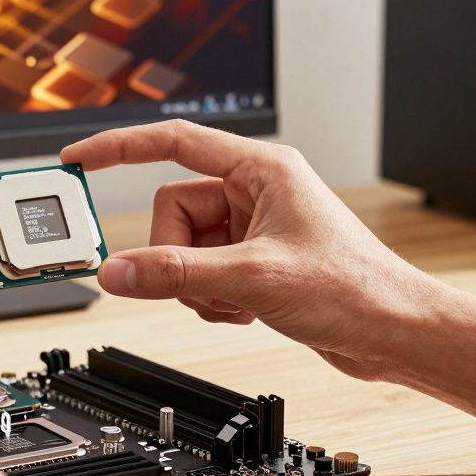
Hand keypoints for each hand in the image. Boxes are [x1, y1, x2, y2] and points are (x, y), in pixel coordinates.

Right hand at [61, 120, 444, 381]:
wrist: (395, 332)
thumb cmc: (356, 288)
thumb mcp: (253, 279)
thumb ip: (176, 273)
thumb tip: (117, 271)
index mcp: (261, 168)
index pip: (173, 142)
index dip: (120, 147)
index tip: (79, 160)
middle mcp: (255, 192)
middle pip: (173, 212)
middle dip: (179, 256)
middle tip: (207, 284)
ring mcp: (253, 228)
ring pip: (184, 248)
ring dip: (197, 285)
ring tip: (238, 302)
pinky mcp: (254, 261)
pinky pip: (201, 273)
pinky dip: (211, 298)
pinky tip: (245, 312)